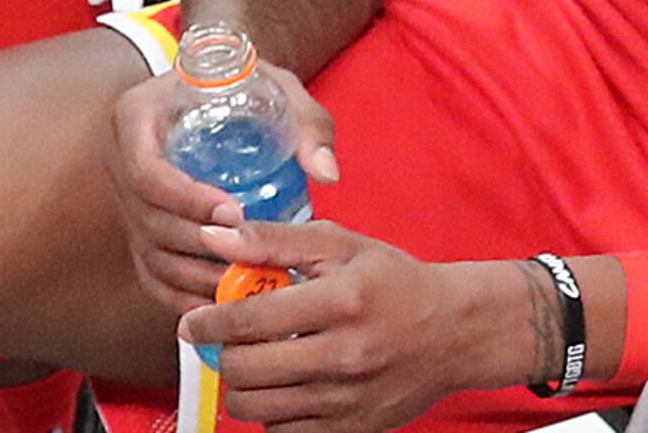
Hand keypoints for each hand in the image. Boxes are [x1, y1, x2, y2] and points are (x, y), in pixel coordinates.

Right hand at [108, 52, 335, 312]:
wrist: (215, 92)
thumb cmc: (244, 87)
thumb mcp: (279, 89)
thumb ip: (308, 123)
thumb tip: (326, 172)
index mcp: (136, 116)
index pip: (146, 171)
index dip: (187, 200)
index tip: (236, 212)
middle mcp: (121, 158)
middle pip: (148, 219)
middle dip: (199, 246)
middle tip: (250, 257)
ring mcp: (126, 197)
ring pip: (149, 252)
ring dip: (194, 277)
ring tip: (244, 283)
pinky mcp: (139, 227)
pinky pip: (149, 272)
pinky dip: (179, 295)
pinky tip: (219, 304)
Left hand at [179, 223, 528, 430]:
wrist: (456, 332)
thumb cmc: (393, 281)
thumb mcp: (338, 244)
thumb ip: (272, 239)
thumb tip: (213, 235)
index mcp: (340, 301)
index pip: (251, 320)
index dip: (209, 322)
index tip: (192, 323)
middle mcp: (346, 355)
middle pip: (248, 371)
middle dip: (222, 356)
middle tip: (222, 343)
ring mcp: (351, 400)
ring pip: (259, 408)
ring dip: (241, 386)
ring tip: (249, 363)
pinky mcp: (355, 428)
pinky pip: (285, 432)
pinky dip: (271, 412)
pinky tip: (281, 386)